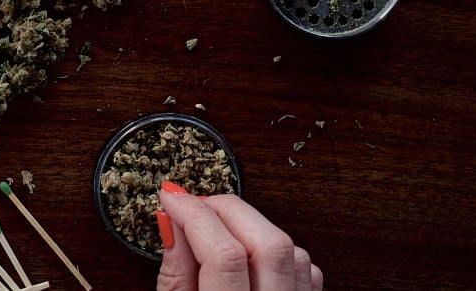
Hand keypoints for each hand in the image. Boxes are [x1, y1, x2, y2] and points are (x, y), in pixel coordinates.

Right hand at [156, 181, 322, 290]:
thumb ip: (175, 277)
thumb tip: (172, 224)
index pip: (224, 254)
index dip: (194, 215)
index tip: (171, 197)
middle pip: (267, 242)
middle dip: (226, 210)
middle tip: (194, 206)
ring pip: (291, 249)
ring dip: (251, 227)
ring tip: (217, 230)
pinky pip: (304, 268)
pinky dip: (275, 250)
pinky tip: (249, 255)